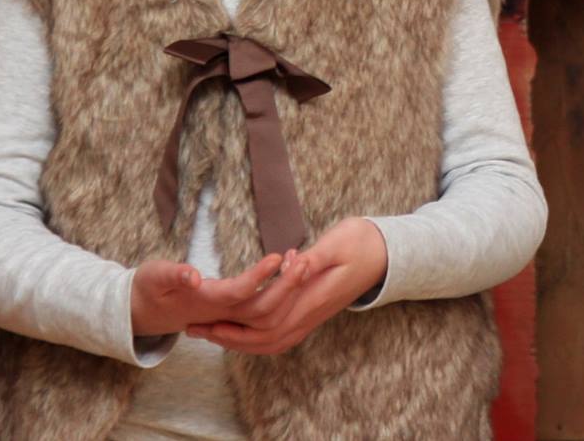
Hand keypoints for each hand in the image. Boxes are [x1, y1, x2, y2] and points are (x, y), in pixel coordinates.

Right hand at [130, 252, 293, 336]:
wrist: (144, 313)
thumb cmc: (148, 289)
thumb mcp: (153, 276)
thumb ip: (172, 275)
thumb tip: (192, 276)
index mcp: (204, 303)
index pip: (237, 294)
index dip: (258, 278)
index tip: (277, 257)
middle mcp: (220, 313)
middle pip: (262, 310)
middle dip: (286, 287)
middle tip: (304, 258)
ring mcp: (228, 315)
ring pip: (267, 315)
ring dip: (288, 290)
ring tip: (301, 260)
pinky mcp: (233, 312)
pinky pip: (264, 312)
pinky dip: (282, 295)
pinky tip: (292, 270)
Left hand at [184, 216, 388, 355]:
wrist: (387, 253)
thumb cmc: (362, 241)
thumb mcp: (338, 241)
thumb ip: (313, 257)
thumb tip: (288, 265)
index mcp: (313, 297)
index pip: (268, 322)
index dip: (235, 325)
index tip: (207, 316)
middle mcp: (311, 314)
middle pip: (264, 340)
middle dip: (228, 337)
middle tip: (197, 328)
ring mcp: (313, 317)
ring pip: (272, 343)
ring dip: (240, 342)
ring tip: (212, 333)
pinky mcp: (313, 314)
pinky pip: (281, 337)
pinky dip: (257, 340)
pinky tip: (242, 332)